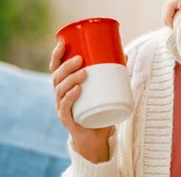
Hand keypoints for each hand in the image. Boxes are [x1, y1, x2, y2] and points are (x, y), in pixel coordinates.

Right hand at [49, 42, 113, 162]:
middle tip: (81, 59)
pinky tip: (77, 90)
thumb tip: (125, 54)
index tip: (62, 44)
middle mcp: (60, 95)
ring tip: (84, 73)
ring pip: (60, 90)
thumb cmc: (99, 109)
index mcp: (65, 85)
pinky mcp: (68, 120)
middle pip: (57, 77)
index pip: (56, 68)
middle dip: (67, 66)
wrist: (97, 137)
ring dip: (70, 79)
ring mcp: (62, 108)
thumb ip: (113, 73)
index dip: (56, 56)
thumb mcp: (104, 89)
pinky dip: (70, 98)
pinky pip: (65, 108)